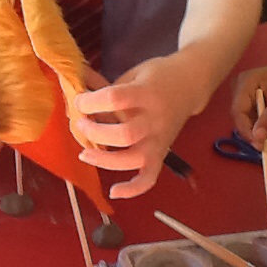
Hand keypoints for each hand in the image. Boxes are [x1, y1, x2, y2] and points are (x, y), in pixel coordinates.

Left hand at [73, 56, 198, 198]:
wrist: (190, 84)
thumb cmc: (156, 77)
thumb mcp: (133, 75)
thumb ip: (108, 88)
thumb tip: (76, 96)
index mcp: (146, 93)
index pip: (115, 98)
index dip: (91, 101)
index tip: (79, 101)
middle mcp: (154, 119)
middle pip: (124, 134)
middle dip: (95, 132)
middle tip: (81, 124)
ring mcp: (159, 140)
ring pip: (134, 159)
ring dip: (105, 160)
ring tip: (84, 153)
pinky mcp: (162, 154)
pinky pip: (149, 178)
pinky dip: (132, 189)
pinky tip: (113, 191)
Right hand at [231, 43, 266, 146]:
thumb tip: (257, 138)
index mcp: (245, 83)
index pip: (238, 111)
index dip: (247, 130)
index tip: (260, 145)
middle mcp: (242, 90)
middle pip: (245, 118)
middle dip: (263, 132)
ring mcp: (249, 97)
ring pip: (254, 122)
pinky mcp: (257, 103)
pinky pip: (261, 120)